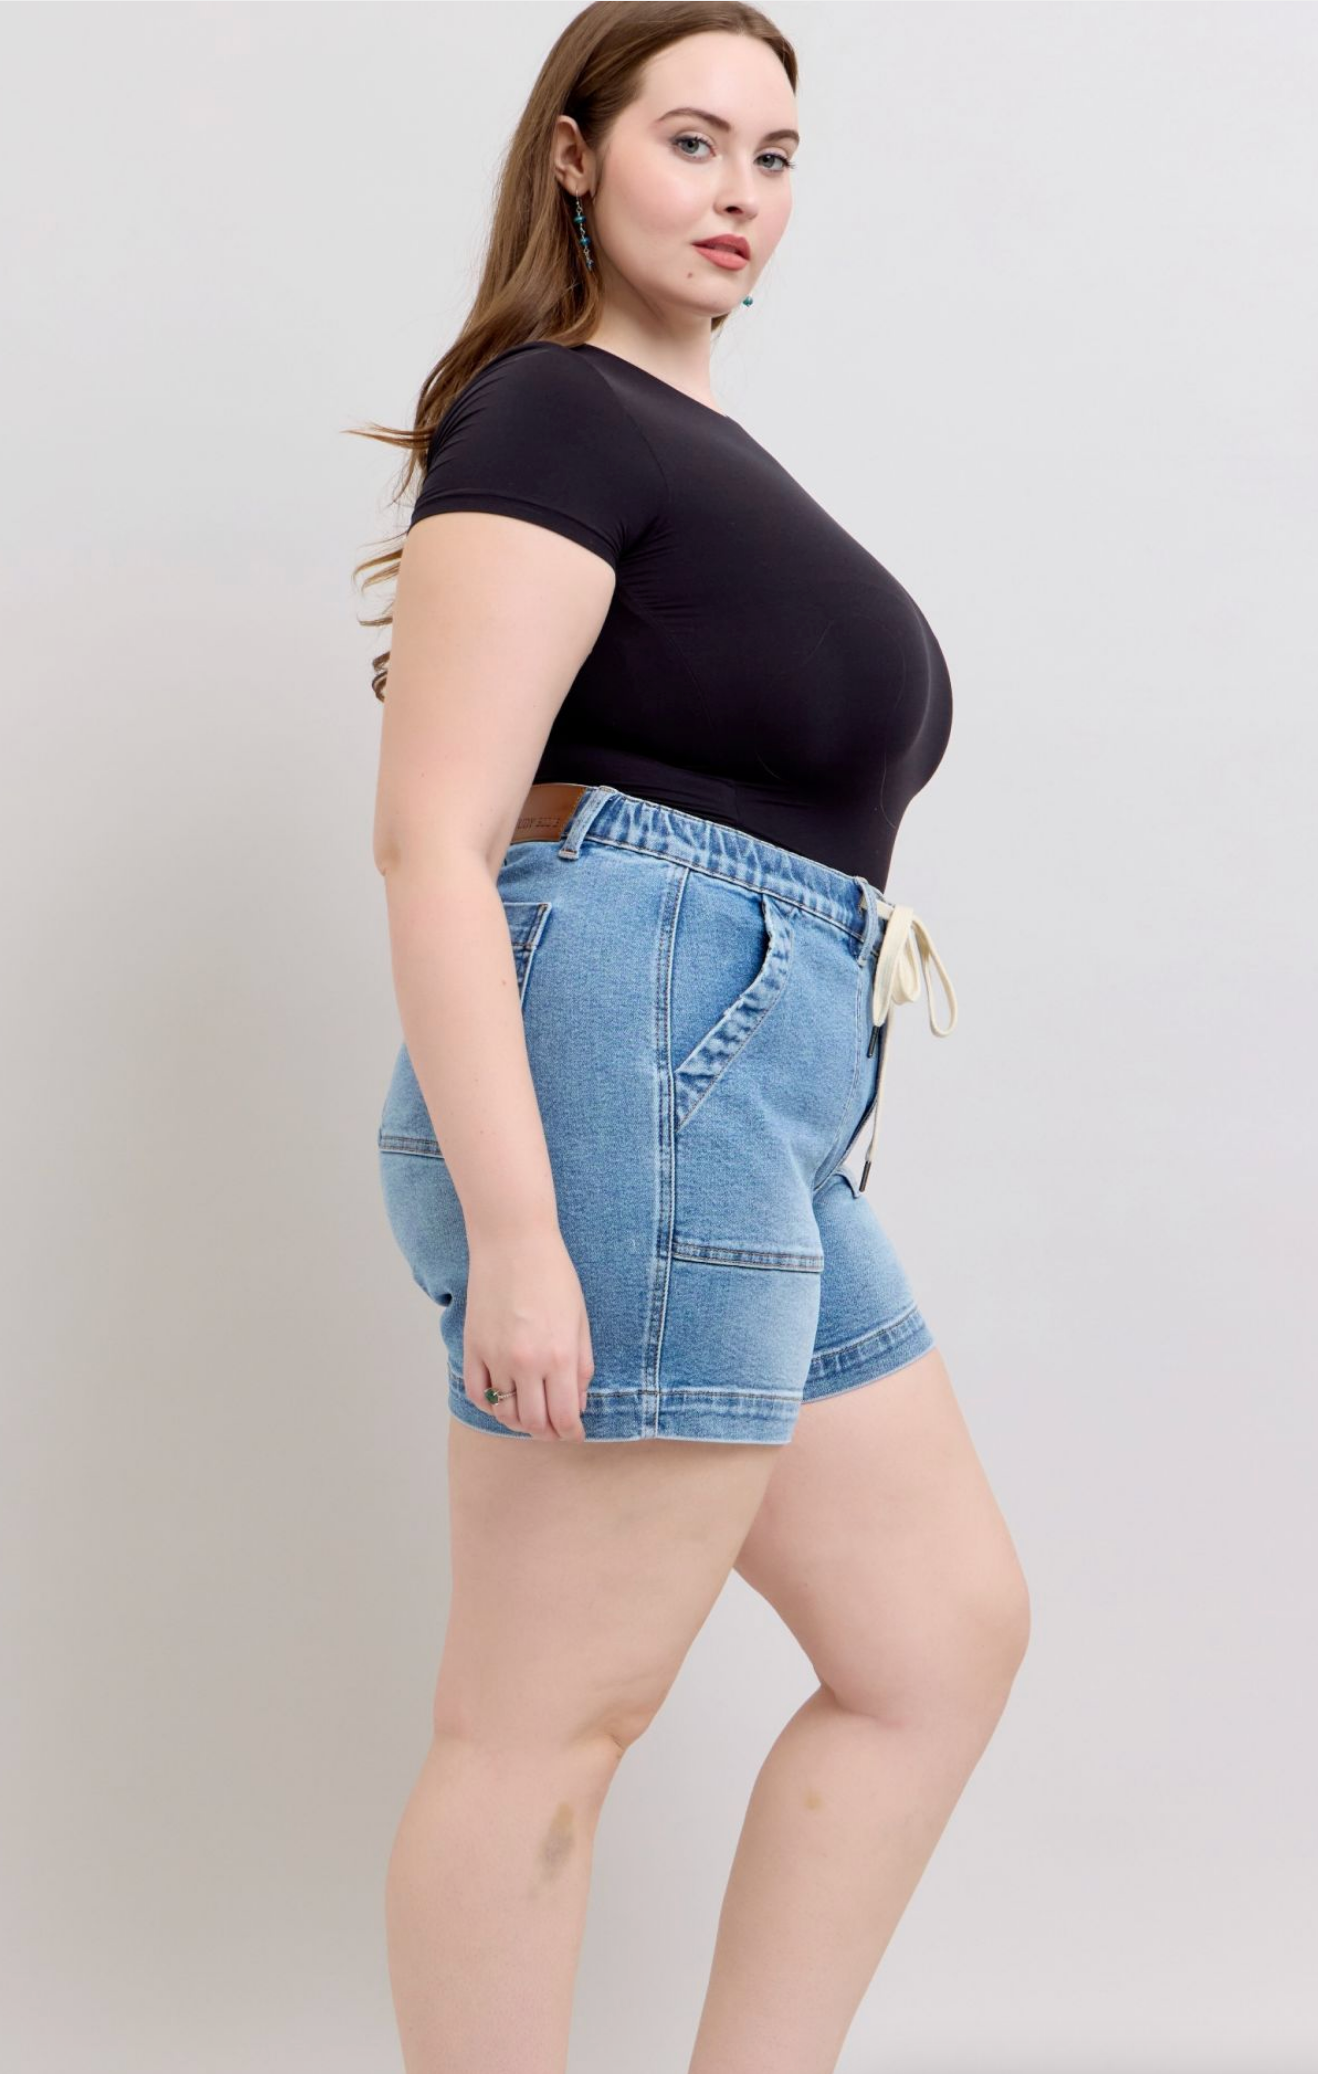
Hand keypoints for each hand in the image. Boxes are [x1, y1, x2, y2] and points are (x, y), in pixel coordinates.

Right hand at [463, 1222, 594, 1441]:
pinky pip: (478, 1394)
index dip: (571, 1433)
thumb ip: (581, 1365)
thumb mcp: (580, 1320)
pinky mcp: (472, 1348)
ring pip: (504, 1412)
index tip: (574, 1434)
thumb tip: (577, 1402)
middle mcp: (526, 1363)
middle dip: (547, 1433)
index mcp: (559, 1356)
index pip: (564, 1416)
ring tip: (530, 1414)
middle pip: (533, 1422)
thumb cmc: (553, 1275)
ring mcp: (495, 1357)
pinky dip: (491, 1405)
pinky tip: (504, 1399)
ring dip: (519, 1421)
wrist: (513, 1242)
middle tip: (554, 1429)